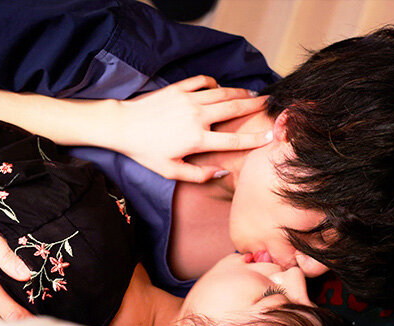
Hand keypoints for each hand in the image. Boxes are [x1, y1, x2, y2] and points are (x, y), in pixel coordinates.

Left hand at [106, 75, 271, 182]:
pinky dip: (215, 83)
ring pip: (222, 93)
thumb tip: (222, 172)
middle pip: (234, 109)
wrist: (123, 126)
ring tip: (253, 94)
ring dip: (240, 93)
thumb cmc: (145, 151)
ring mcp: (188, 100)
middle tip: (270, 104)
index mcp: (197, 140)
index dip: (255, 138)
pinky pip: (203, 81)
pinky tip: (219, 88)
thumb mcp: (170, 171)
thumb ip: (198, 176)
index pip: (233, 139)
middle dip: (255, 106)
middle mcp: (196, 117)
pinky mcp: (178, 88)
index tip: (270, 135)